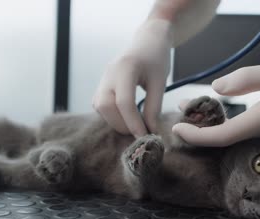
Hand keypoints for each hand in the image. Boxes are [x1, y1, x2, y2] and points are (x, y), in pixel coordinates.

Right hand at [93, 19, 171, 136]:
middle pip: (105, 106)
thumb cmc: (157, 58)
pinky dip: (111, 116)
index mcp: (125, 68)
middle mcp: (109, 73)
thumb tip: (151, 132)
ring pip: (99, 107)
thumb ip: (154, 107)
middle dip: (121, 124)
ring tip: (135, 127)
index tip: (145, 137)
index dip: (133, 123)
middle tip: (140, 133)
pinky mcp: (102, 84)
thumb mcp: (160, 82)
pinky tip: (127, 119)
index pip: (124, 102)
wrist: (147, 40)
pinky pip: (100, 104)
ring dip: (115, 121)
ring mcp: (102, 78)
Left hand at [173, 55, 259, 145]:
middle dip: (201, 130)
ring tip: (197, 108)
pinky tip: (227, 110)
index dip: (196, 137)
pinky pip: (253, 131)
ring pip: (240, 136)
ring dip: (216, 125)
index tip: (176, 130)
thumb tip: (216, 88)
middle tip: (184, 111)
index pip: (221, 138)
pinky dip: (234, 123)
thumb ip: (245, 79)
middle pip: (227, 140)